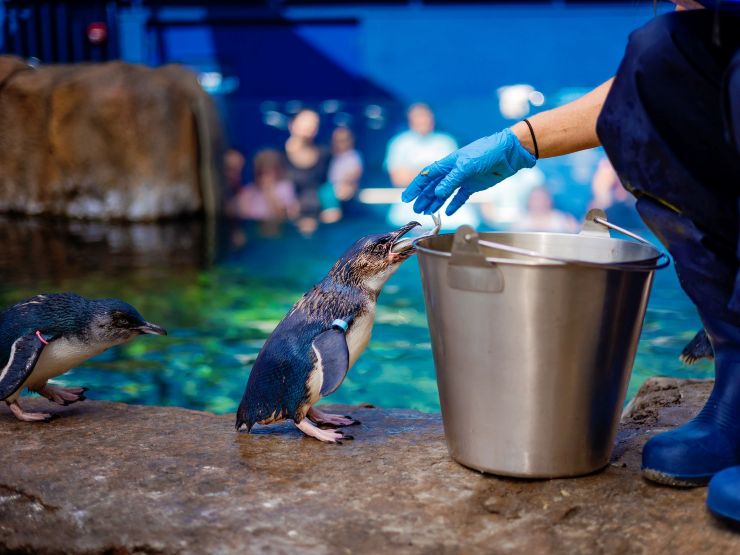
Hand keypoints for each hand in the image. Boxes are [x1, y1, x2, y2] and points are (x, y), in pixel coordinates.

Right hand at [401, 128, 535, 214]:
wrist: (509, 153)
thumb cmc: (487, 152)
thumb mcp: (466, 166)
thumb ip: (451, 181)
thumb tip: (437, 194)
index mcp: (448, 163)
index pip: (427, 176)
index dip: (416, 187)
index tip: (406, 197)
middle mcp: (453, 171)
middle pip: (433, 186)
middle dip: (423, 198)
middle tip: (416, 209)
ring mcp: (463, 179)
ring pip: (444, 193)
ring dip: (435, 203)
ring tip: (427, 212)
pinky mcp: (474, 186)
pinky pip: (461, 197)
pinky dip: (454, 204)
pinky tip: (448, 212)